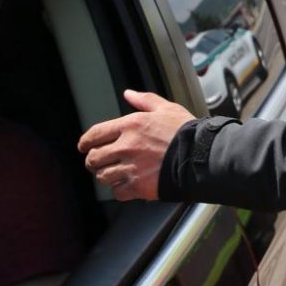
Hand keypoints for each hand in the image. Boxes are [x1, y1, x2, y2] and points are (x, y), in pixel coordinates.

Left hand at [78, 90, 194, 201]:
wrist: (201, 156)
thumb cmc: (186, 132)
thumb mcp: (167, 109)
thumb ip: (145, 100)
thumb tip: (129, 93)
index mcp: (130, 125)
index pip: (95, 134)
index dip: (85, 142)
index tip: (84, 146)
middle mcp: (126, 146)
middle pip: (94, 158)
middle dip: (94, 161)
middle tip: (99, 162)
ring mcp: (130, 167)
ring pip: (103, 176)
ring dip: (106, 175)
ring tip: (114, 173)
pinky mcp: (138, 186)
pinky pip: (117, 192)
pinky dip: (120, 190)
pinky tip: (127, 185)